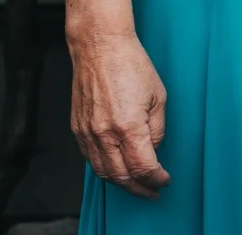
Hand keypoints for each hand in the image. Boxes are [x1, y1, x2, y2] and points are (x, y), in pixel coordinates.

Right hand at [69, 31, 168, 197]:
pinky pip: (90, 158)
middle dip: (138, 189)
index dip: (156, 178)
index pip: (143, 166)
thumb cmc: (131, 65)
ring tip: (136, 186)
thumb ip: (157, 129)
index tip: (164, 181)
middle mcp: (104, 133)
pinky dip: (104, 169)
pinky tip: (116, 169)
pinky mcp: (77, 128)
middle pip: (121, 176)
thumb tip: (154, 150)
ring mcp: (87, 132)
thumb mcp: (158, 96)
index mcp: (128, 126)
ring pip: (102, 171)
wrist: (99, 48)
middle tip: (152, 192)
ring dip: (120, 183)